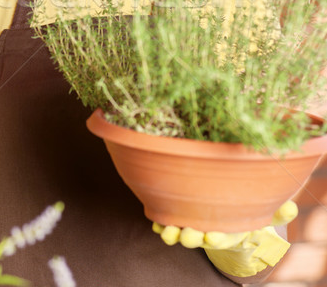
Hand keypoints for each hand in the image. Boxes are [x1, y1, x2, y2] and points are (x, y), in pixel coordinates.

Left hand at [153, 201, 297, 277]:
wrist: (226, 221)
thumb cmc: (245, 215)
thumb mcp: (262, 215)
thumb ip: (277, 212)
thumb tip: (292, 207)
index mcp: (229, 231)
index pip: (223, 237)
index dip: (217, 238)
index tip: (211, 237)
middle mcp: (209, 231)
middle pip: (198, 237)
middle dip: (191, 237)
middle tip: (186, 234)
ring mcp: (193, 227)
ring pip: (180, 234)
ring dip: (172, 234)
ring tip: (166, 231)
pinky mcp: (179, 221)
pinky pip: (166, 225)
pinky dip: (159, 225)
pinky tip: (154, 221)